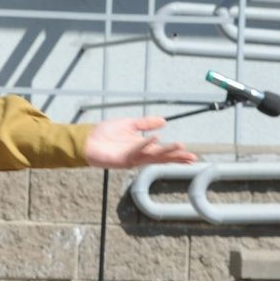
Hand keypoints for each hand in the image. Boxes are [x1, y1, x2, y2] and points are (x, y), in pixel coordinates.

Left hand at [83, 116, 197, 168]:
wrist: (87, 139)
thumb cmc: (105, 133)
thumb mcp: (130, 124)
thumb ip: (146, 123)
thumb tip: (164, 121)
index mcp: (142, 147)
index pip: (163, 152)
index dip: (177, 154)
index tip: (192, 156)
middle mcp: (138, 155)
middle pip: (161, 157)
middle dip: (176, 157)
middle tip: (192, 157)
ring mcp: (130, 158)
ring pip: (152, 156)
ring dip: (166, 151)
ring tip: (180, 147)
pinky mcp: (121, 159)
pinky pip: (136, 150)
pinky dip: (145, 143)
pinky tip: (156, 138)